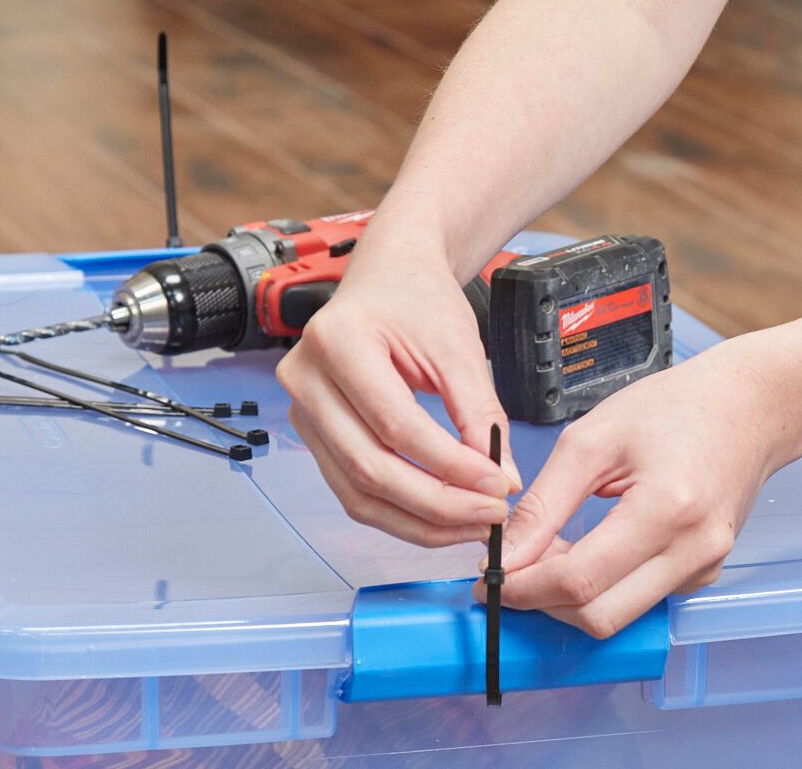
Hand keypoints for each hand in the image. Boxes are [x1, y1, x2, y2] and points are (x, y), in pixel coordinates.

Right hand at [277, 242, 520, 547]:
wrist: (388, 277)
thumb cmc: (416, 299)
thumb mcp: (458, 346)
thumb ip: (480, 414)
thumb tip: (500, 480)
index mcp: (337, 342)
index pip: (395, 425)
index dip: (450, 465)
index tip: (499, 485)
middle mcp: (305, 380)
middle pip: (369, 467)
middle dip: (437, 503)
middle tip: (490, 513)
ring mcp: (301, 411)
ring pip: (356, 493)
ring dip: (418, 521)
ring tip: (469, 523)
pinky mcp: (312, 435)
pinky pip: (352, 491)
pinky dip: (398, 512)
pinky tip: (439, 516)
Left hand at [474, 336, 780, 637]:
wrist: (746, 408)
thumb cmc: (671, 410)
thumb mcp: (589, 441)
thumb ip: (543, 504)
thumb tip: (506, 554)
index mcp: (666, 509)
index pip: (580, 580)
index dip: (524, 588)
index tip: (488, 578)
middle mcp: (694, 551)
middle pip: (598, 615)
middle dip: (541, 600)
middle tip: (510, 567)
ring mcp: (703, 569)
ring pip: (616, 616)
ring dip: (568, 595)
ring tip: (547, 548)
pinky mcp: (702, 575)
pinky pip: (637, 600)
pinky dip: (598, 586)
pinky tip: (581, 549)